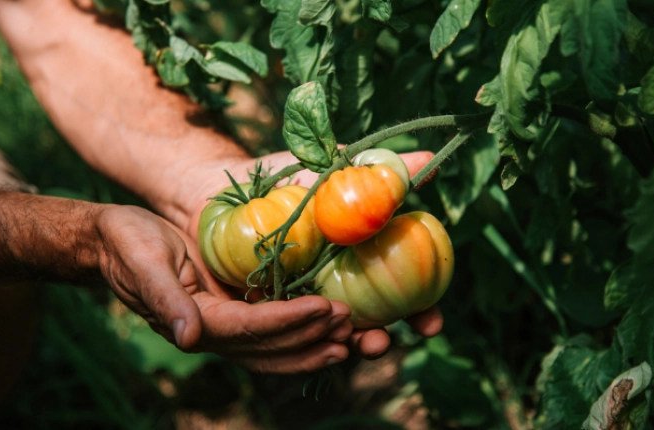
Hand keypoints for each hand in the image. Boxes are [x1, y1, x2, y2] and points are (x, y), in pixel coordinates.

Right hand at [96, 205, 352, 372]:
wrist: (115, 241)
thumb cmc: (128, 242)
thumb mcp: (143, 261)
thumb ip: (164, 299)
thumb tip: (188, 339)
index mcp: (193, 320)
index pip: (249, 328)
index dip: (288, 321)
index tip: (324, 307)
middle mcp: (211, 332)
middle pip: (268, 347)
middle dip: (310, 337)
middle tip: (350, 324)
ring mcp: (222, 327)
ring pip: (273, 349)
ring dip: (312, 346)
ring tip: (351, 338)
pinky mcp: (231, 313)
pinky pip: (270, 332)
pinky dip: (300, 335)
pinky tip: (327, 330)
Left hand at [180, 150, 444, 358]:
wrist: (222, 186)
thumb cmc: (283, 176)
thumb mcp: (334, 168)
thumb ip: (378, 170)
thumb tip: (430, 159)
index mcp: (356, 262)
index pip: (398, 297)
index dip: (420, 313)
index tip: (432, 323)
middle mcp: (331, 289)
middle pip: (363, 326)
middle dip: (378, 341)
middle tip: (382, 342)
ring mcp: (296, 303)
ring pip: (323, 336)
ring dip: (338, 346)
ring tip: (345, 343)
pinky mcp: (260, 311)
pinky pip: (280, 332)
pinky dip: (294, 338)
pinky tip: (302, 338)